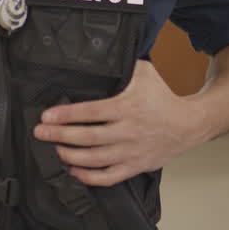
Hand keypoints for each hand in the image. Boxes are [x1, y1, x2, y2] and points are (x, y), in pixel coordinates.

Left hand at [32, 60, 205, 186]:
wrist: (188, 124)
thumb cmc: (163, 97)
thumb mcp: (145, 73)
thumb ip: (124, 65)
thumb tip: (100, 53)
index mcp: (127, 107)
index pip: (91, 112)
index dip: (67, 115)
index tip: (47, 116)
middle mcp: (128, 131)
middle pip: (88, 137)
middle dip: (60, 136)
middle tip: (40, 133)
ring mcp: (131, 151)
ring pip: (95, 159)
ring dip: (70, 156)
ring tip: (55, 148)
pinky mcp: (135, 166)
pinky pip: (108, 176)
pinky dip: (89, 177)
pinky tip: (74, 170)